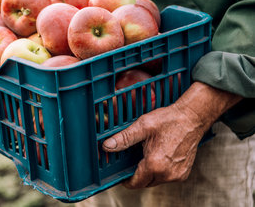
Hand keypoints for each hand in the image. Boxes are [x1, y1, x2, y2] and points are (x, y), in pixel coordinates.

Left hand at [102, 82, 241, 188]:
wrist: (192, 118)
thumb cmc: (169, 120)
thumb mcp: (143, 126)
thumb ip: (124, 138)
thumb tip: (108, 146)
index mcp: (155, 164)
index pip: (135, 183)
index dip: (125, 180)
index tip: (121, 174)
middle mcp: (168, 174)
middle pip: (145, 183)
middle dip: (136, 174)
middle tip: (132, 160)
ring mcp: (177, 175)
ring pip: (156, 180)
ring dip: (148, 172)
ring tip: (146, 155)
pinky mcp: (184, 173)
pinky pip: (166, 177)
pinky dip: (160, 170)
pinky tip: (158, 156)